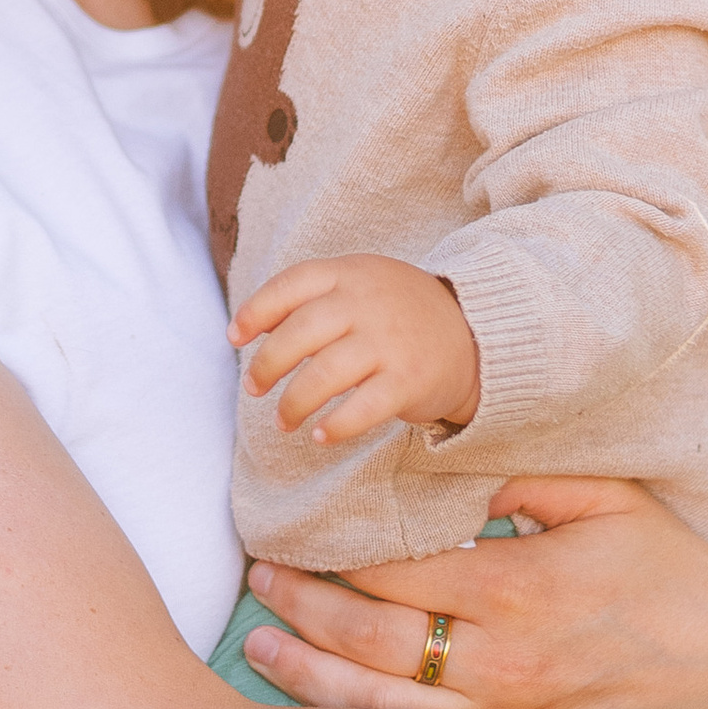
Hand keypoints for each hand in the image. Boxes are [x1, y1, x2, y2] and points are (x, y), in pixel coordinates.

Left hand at [232, 255, 480, 442]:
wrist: (473, 333)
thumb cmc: (397, 312)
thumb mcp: (359, 285)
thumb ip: (311, 299)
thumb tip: (247, 328)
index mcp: (350, 273)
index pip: (292, 284)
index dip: (256, 310)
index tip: (234, 337)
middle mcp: (367, 303)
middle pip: (300, 332)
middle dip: (267, 364)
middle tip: (253, 387)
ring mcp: (389, 342)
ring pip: (324, 374)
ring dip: (293, 403)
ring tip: (283, 421)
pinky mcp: (409, 380)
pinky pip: (362, 408)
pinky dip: (335, 426)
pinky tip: (319, 435)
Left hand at [236, 474, 707, 708]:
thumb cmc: (668, 561)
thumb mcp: (605, 495)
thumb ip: (519, 473)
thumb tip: (437, 451)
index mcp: (520, 588)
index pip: (394, 567)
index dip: (329, 548)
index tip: (285, 525)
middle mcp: (506, 664)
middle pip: (370, 637)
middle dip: (301, 604)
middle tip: (255, 574)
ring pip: (381, 707)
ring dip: (310, 672)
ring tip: (258, 642)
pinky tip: (319, 698)